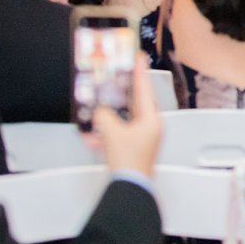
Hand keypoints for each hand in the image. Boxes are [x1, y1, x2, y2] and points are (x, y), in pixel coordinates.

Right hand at [83, 54, 162, 178]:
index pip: (144, 89)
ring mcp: (143, 137)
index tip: (138, 57)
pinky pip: (118, 134)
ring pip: (123, 120)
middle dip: (118, 96)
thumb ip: (104, 117)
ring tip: (95, 113)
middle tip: (112, 81)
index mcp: (151, 119)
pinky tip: (92, 137)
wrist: (131, 186)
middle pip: (133, 104)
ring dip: (108, 118)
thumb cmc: (129, 162)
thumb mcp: (113, 134)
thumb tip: (100, 111)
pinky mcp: (133, 147)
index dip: (140, 72)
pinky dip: (105, 134)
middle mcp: (150, 126)